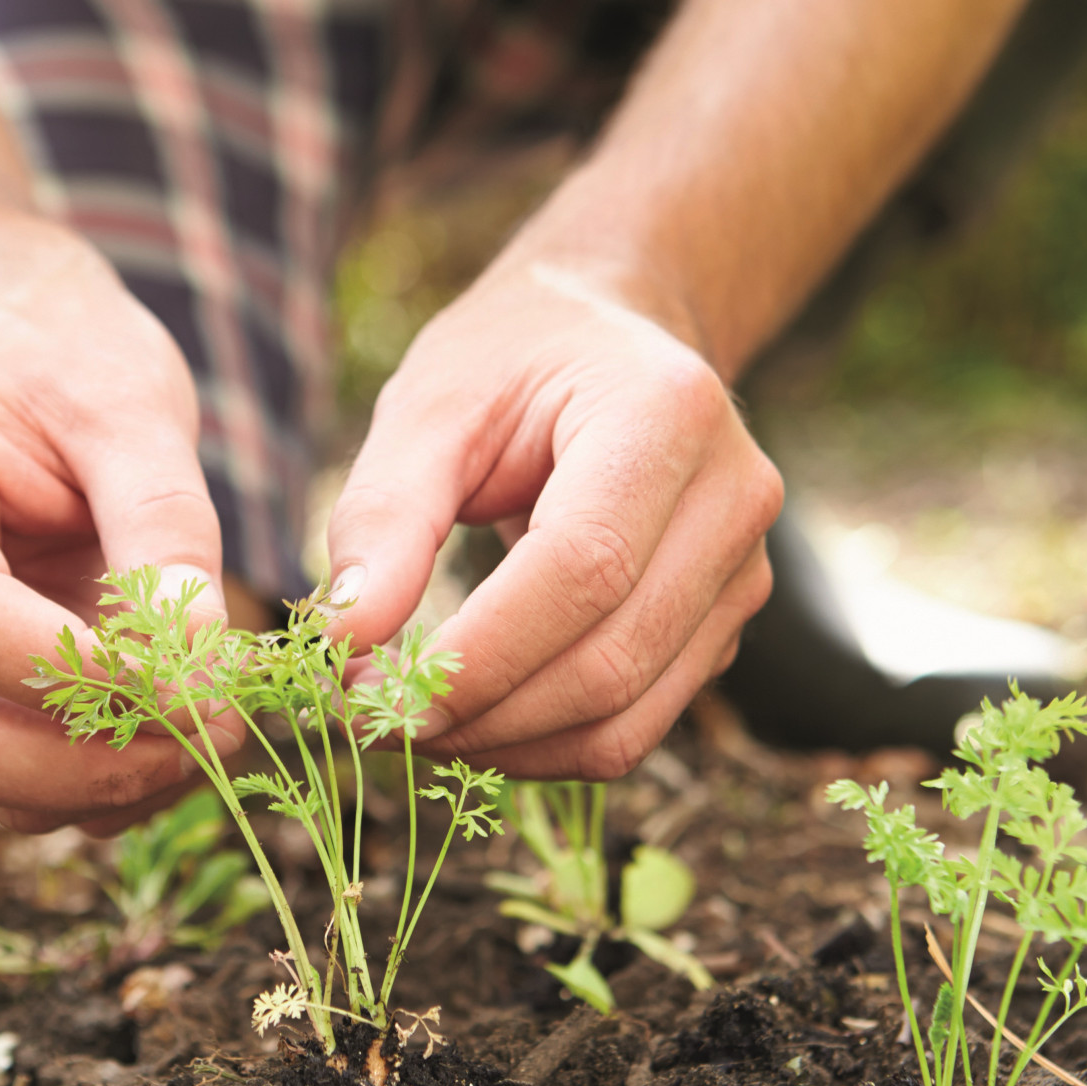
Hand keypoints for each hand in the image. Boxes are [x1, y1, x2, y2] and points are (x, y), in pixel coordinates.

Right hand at [0, 232, 235, 833]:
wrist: (24, 356)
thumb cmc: (71, 364)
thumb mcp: (134, 410)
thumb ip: (165, 529)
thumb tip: (196, 670)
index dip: (83, 677)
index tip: (202, 691)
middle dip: (93, 763)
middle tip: (218, 734)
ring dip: (103, 788)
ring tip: (213, 733)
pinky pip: (8, 783)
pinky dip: (97, 788)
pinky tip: (176, 737)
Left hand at [323, 258, 782, 778]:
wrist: (610, 337)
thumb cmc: (512, 361)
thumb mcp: (431, 404)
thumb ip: (384, 515)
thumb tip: (344, 640)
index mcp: (667, 413)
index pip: (584, 568)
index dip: (477, 654)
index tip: (366, 690)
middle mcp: (731, 499)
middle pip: (609, 662)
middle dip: (477, 714)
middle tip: (370, 717)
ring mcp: (741, 573)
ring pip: (625, 720)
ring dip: (503, 747)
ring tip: (411, 721)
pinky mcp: (720, 630)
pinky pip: (632, 727)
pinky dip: (540, 746)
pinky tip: (471, 717)